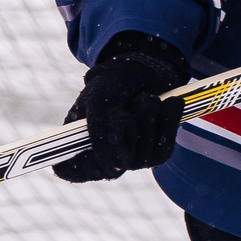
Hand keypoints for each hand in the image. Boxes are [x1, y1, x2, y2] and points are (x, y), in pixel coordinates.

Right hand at [55, 32, 190, 182]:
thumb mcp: (99, 97)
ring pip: (141, 159)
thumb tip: (114, 164)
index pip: (70, 170)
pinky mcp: (152, 154)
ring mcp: (128, 157)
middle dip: (129, 129)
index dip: (81, 169)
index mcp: (77, 138)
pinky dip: (168, 123)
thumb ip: (99, 128)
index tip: (95, 157)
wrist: (145, 70)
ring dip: (149, 122)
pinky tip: (170, 103)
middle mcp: (102, 153)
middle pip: (114, 167)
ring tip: (149, 97)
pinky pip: (163, 150)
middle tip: (137, 100)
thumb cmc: (114, 82)